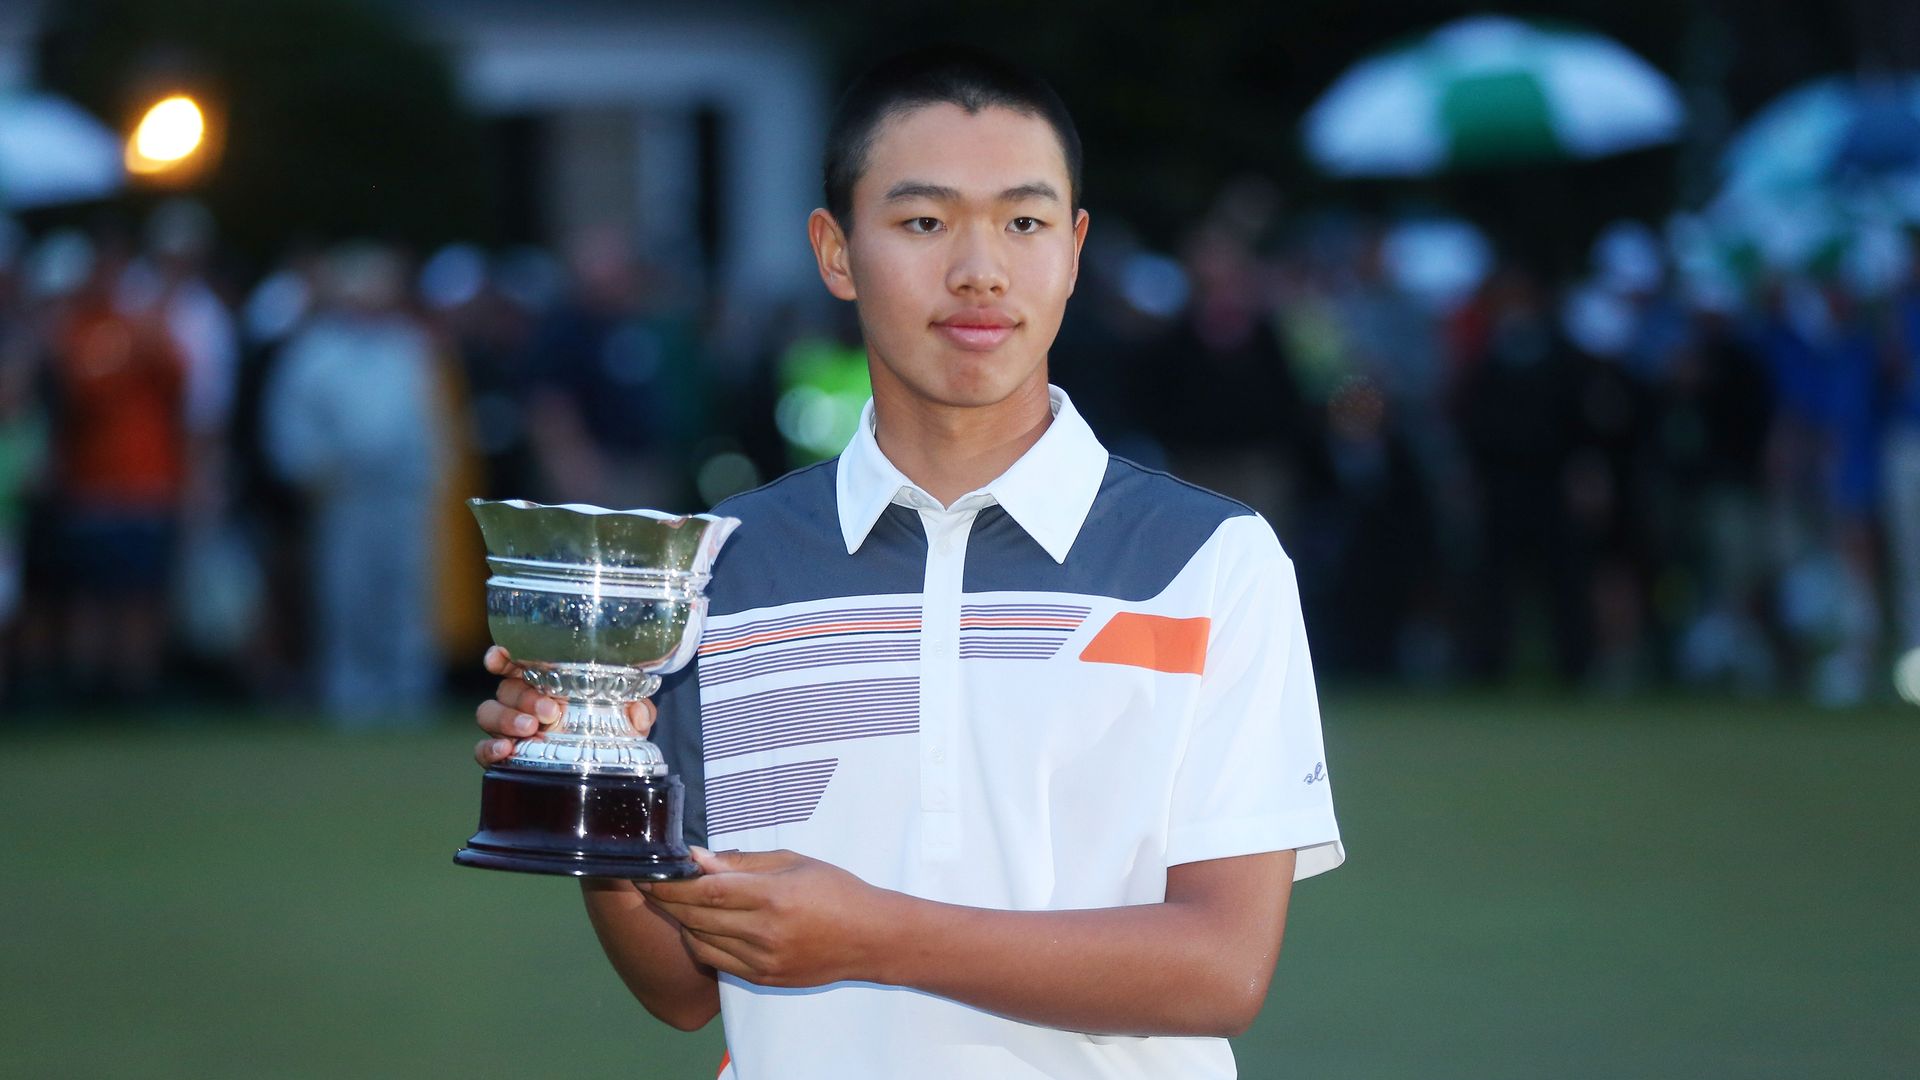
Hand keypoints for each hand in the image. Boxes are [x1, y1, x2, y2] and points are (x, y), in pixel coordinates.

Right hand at [472, 645, 656, 765]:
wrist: (602, 762)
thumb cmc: (607, 724)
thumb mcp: (626, 711)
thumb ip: (635, 706)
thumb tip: (639, 715)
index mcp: (544, 679)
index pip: (515, 660)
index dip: (502, 655)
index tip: (500, 658)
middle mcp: (521, 698)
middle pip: (506, 688)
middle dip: (524, 696)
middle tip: (550, 711)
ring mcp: (509, 725)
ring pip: (488, 713)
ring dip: (507, 719)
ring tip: (531, 729)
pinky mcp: (502, 753)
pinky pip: (482, 749)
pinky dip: (489, 749)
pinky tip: (505, 750)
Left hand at [640, 848, 899, 988]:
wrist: (869, 937)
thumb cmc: (836, 891)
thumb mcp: (793, 862)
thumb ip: (742, 863)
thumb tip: (699, 858)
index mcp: (773, 896)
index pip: (707, 890)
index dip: (673, 883)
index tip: (653, 872)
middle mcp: (764, 932)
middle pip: (697, 917)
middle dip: (668, 899)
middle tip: (652, 883)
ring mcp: (762, 960)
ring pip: (701, 941)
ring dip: (681, 921)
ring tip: (674, 902)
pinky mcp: (763, 978)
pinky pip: (716, 961)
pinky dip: (700, 942)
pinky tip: (698, 926)